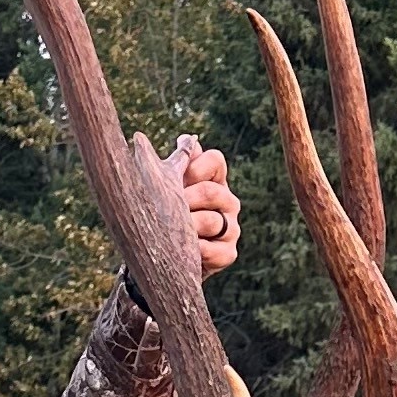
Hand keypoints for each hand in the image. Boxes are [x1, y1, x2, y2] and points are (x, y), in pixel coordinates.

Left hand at [138, 132, 239, 281]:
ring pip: (212, 221)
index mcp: (215, 180)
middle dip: (185, 199)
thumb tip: (169, 138)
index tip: (176, 177)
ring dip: (188, 226)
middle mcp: (228, 202)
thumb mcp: (168, 190)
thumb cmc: (168, 217)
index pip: (215, 160)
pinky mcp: (229, 253)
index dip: (194, 166)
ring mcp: (231, 228)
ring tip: (169, 231)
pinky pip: (215, 250)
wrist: (169, 258)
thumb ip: (174, 165)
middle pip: (211, 191)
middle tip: (165, 209)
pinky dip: (196, 251)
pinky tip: (183, 252)